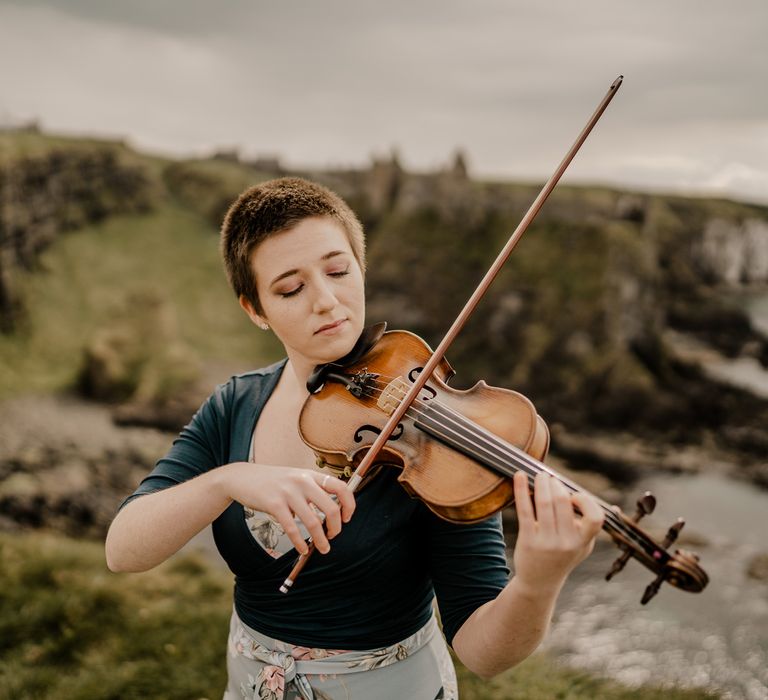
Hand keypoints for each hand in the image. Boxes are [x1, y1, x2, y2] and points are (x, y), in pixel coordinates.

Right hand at [218, 463, 354, 554]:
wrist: (243, 477)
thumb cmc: (273, 482)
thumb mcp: (296, 478)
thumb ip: (313, 490)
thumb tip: (332, 513)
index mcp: (311, 475)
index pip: (341, 487)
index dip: (349, 504)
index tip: (346, 518)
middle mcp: (302, 481)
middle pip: (331, 507)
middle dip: (336, 527)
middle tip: (333, 536)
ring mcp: (288, 492)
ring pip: (313, 522)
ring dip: (321, 540)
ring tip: (323, 548)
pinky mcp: (274, 504)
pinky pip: (292, 528)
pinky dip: (299, 543)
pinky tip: (302, 549)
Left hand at [512, 470, 603, 594]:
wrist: (540, 582)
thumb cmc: (563, 555)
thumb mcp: (581, 545)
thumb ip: (585, 523)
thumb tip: (579, 491)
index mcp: (583, 541)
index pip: (595, 518)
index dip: (586, 502)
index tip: (574, 496)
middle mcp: (567, 543)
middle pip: (563, 502)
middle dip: (555, 484)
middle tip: (549, 478)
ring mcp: (547, 542)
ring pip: (544, 503)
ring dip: (540, 484)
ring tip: (538, 476)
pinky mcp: (528, 540)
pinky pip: (525, 509)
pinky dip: (521, 489)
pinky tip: (519, 476)